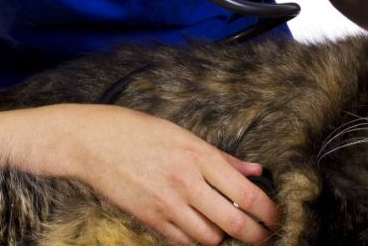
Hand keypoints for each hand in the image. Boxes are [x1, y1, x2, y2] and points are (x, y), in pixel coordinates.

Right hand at [55, 104, 280, 244]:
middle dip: (257, 235)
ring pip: (210, 238)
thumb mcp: (183, 135)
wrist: (91, 142)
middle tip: (264, 235)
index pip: (247, 194)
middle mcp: (186, 181)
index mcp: (198, 155)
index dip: (269, 213)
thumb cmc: (137, 132)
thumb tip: (256, 171)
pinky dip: (197, 241)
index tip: (276, 217)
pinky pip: (183, 242)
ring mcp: (166, 203)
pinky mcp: (149, 219)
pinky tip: (202, 230)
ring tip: (229, 230)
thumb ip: (222, 158)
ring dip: (224, 238)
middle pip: (235, 223)